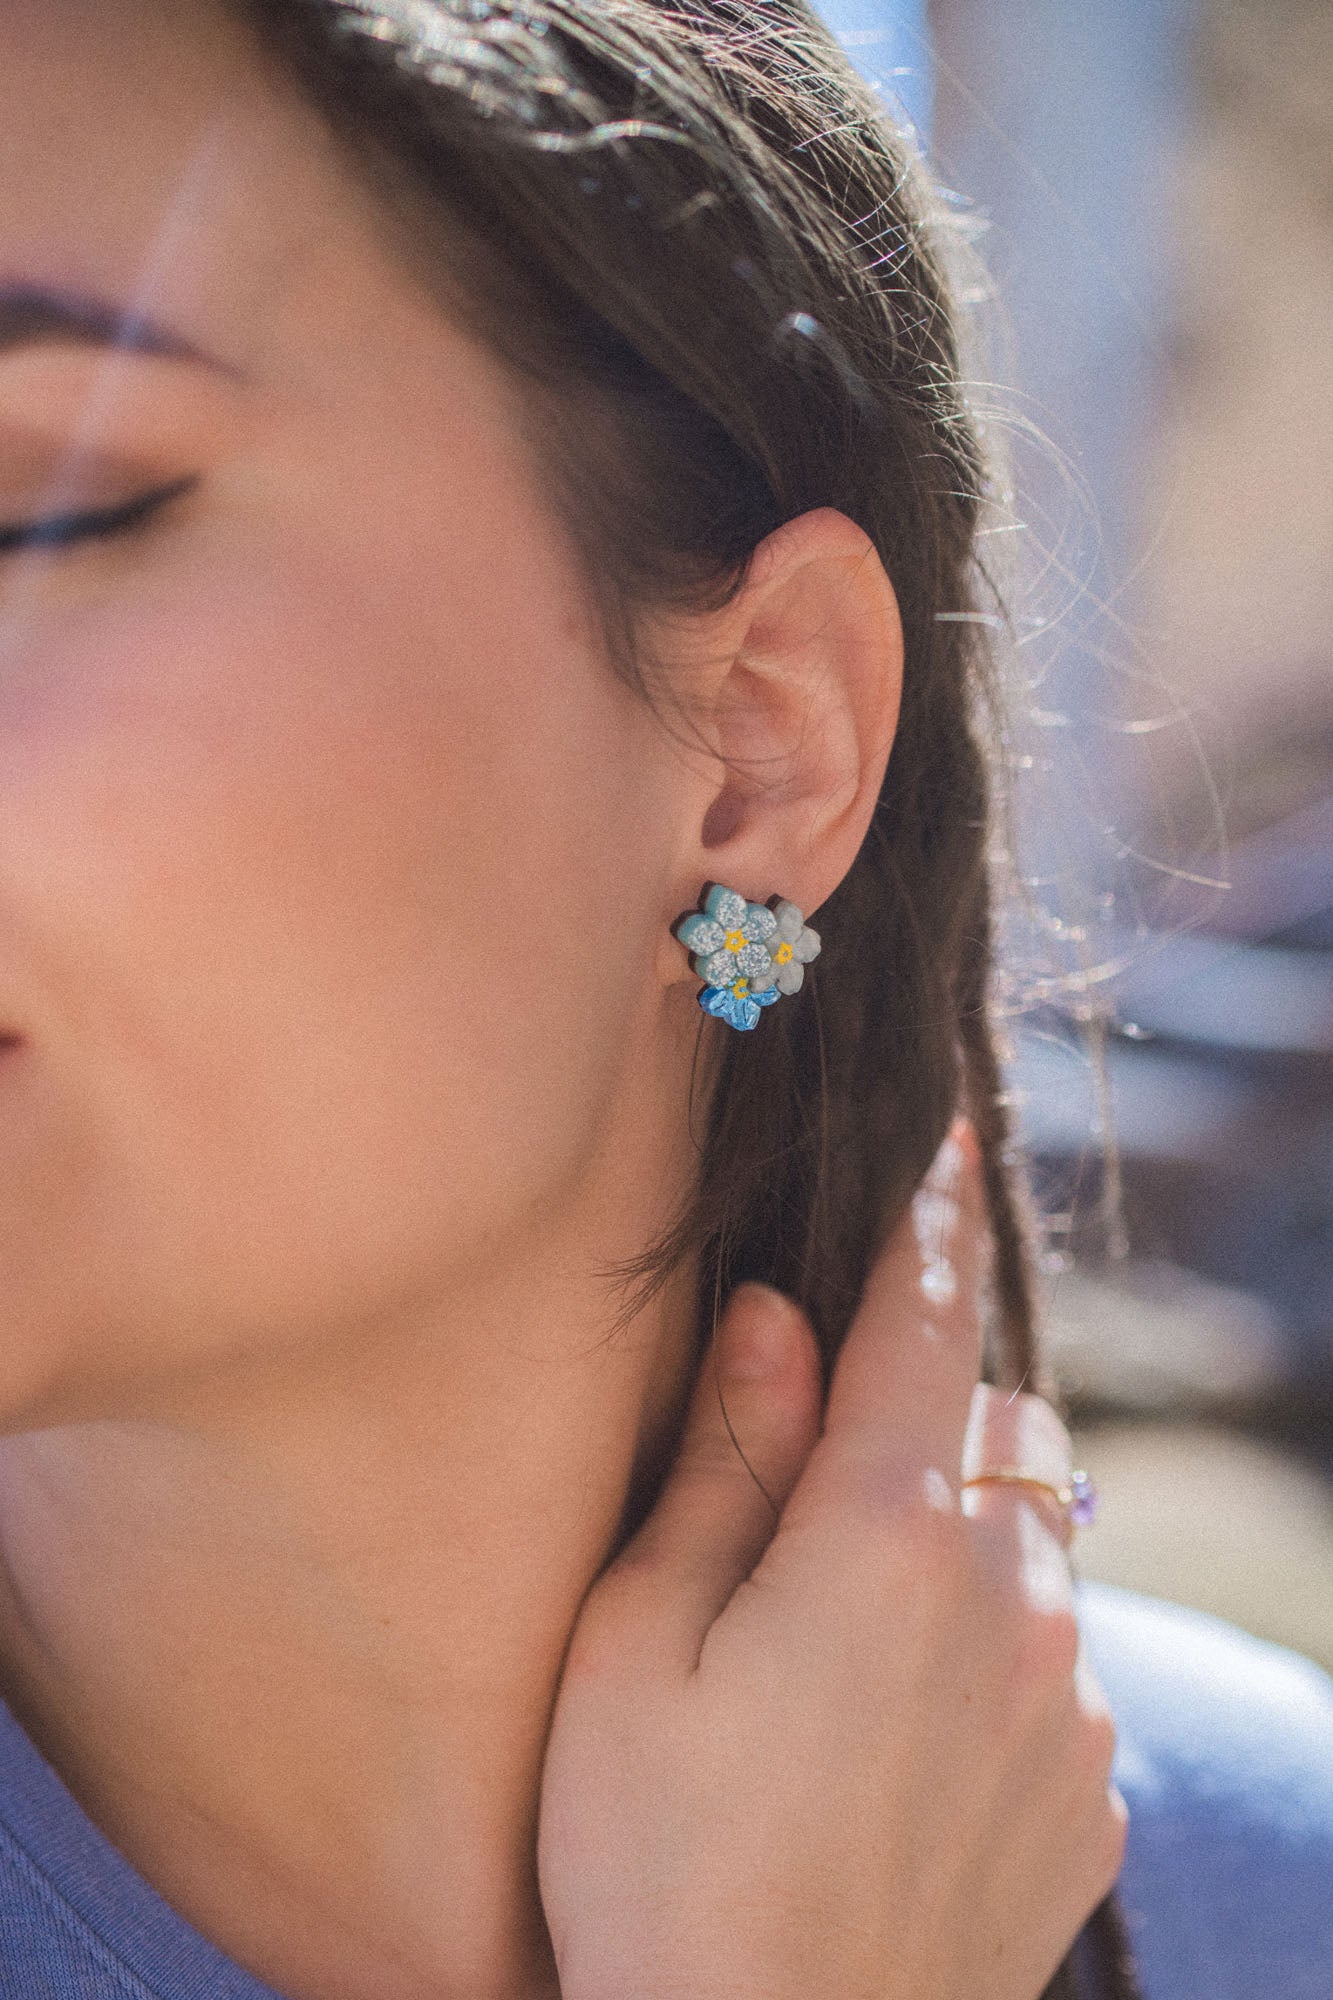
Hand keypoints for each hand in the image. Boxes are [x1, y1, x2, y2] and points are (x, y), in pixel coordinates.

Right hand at [537, 1121, 1127, 1999]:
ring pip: (1035, 1539)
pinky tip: (896, 1742)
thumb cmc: (658, 1857)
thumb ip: (725, 1466)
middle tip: (823, 1495)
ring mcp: (1068, 1702)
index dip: (928, 1220)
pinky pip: (1057, 1660)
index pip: (922, 1322)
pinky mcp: (1090, 1793)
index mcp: (886, 1538)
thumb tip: (774, 1323)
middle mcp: (1011, 1598)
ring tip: (847, 1648)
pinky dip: (995, 1649)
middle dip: (929, 1413)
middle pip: (996, 1425)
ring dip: (964, 1537)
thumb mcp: (639, 1646)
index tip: (950, 1132)